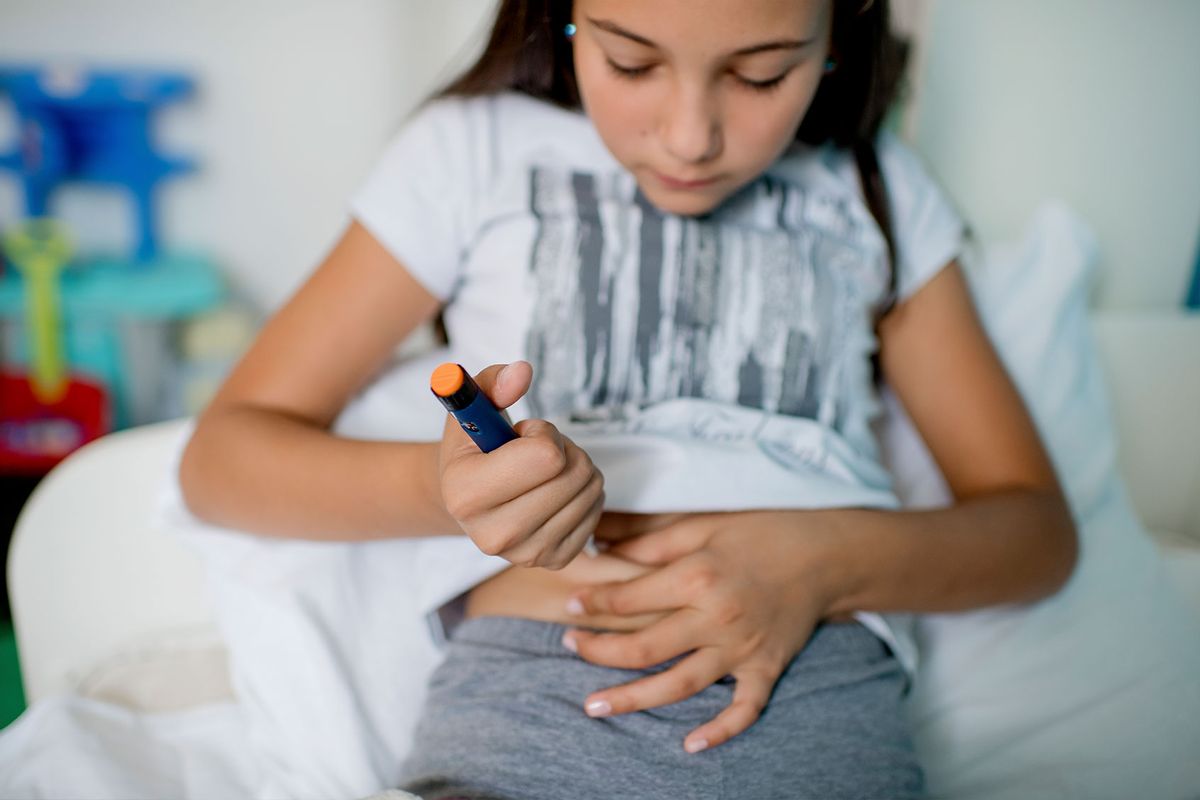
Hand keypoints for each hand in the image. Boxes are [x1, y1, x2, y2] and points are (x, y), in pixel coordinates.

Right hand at [439, 362, 604, 569]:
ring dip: (576, 468)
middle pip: (574, 474)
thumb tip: (522, 372)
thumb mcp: (475, 407)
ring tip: (545, 471)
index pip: (546, 457)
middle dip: (565, 449)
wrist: (471, 499)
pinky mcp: (554, 561)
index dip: (543, 433)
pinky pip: (597, 511)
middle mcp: (493, 536)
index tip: (524, 434)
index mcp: (465, 496)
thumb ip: (494, 382)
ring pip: (591, 490)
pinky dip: (584, 493)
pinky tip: (556, 492)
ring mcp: (526, 554)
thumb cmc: (476, 446)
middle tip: (539, 451)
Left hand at [562, 511, 833, 752]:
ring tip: (594, 707)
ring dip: (633, 700)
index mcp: (697, 576)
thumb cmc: (758, 532)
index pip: (629, 599)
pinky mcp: (767, 668)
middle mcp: (717, 618)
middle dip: (598, 652)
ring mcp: (743, 649)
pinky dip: (719, 732)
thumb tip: (597, 536)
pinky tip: (689, 746)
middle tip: (567, 647)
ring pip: (679, 686)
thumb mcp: (701, 522)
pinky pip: (743, 710)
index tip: (567, 603)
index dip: (592, 603)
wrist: (826, 553)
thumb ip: (646, 535)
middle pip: (644, 649)